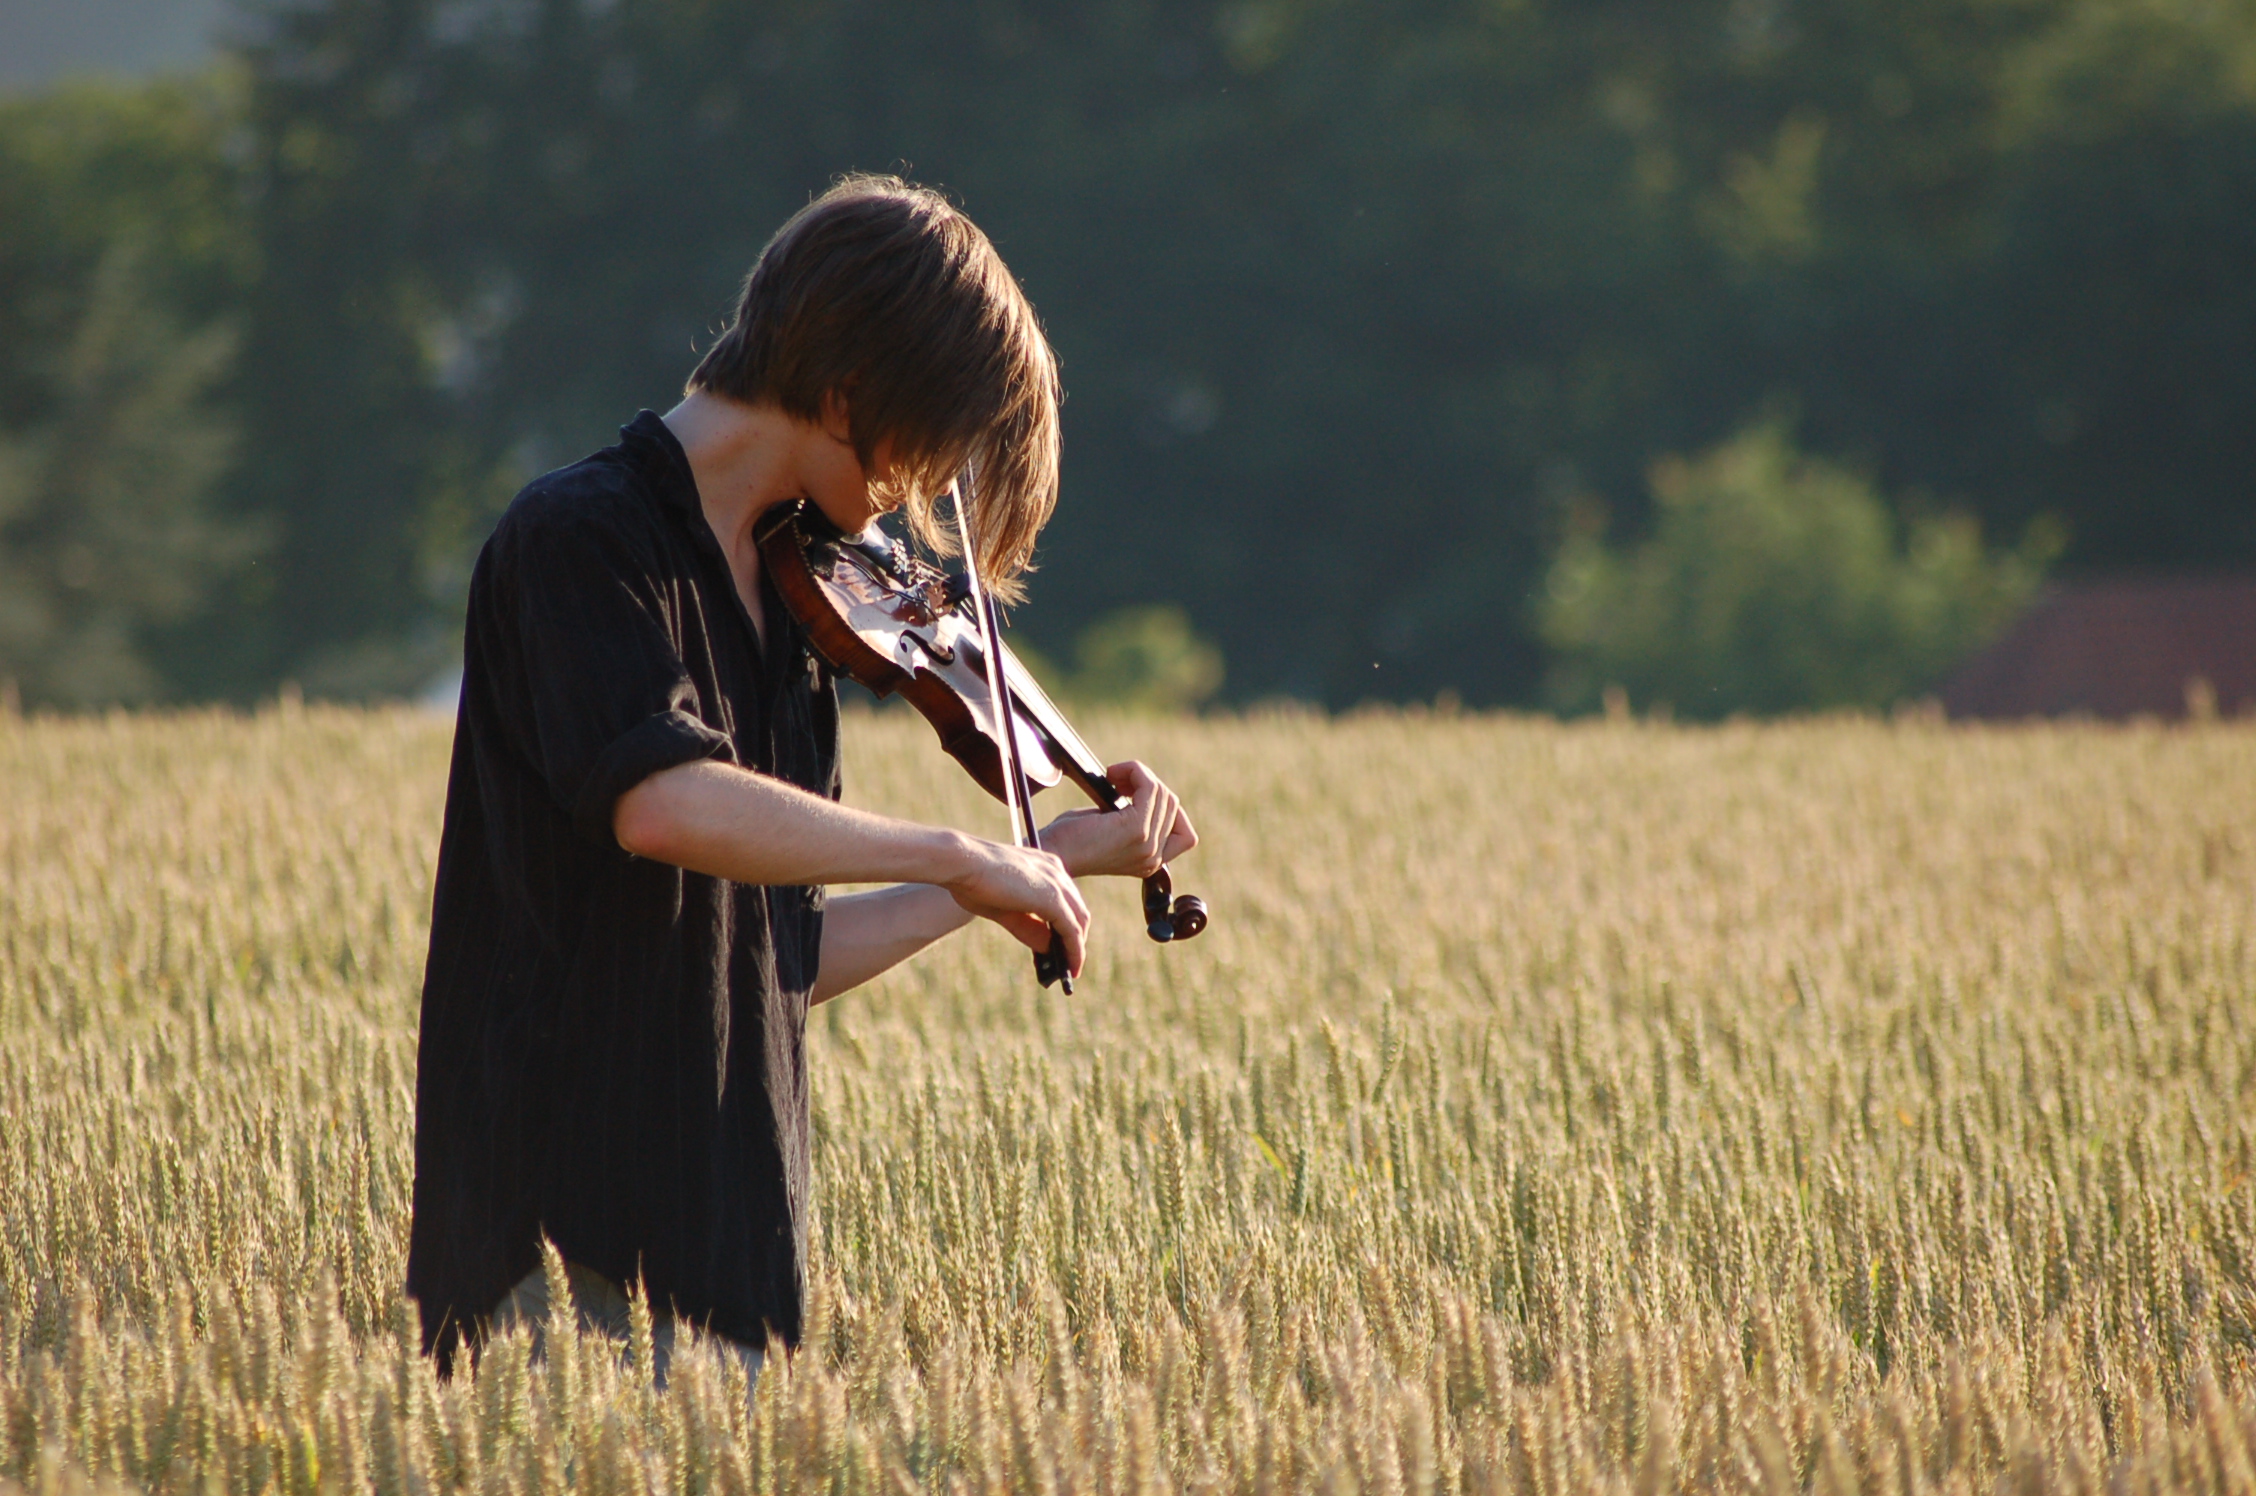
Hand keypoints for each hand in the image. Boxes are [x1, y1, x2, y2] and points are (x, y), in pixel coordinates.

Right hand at [943, 835, 1090, 977]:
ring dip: (1077, 948)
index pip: (1065, 898)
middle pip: (1077, 910)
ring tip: (1071, 970)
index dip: (1065, 922)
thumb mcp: (1004, 909)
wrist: (961, 862)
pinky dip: (1074, 951)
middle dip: (1075, 937)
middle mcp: (1056, 870)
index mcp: (1044, 864)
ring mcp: (1057, 883)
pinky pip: (1072, 931)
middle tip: (1069, 961)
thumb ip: (1028, 926)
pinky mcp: (1053, 899)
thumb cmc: (973, 881)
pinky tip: (1071, 967)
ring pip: (1079, 921)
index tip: (1061, 944)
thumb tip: (1047, 948)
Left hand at [1038, 761, 1198, 878]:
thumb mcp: (1112, 829)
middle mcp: (1154, 859)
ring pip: (1164, 794)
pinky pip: (1150, 787)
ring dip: (1139, 775)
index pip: (1185, 834)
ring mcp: (1148, 846)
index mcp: (1151, 862)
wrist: (1050, 852)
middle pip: (1173, 805)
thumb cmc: (1071, 839)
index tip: (1135, 796)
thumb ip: (1135, 817)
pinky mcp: (1136, 830)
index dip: (1166, 809)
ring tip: (1113, 777)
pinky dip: (1135, 772)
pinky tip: (1113, 774)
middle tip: (1116, 780)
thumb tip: (1148, 786)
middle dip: (1147, 784)